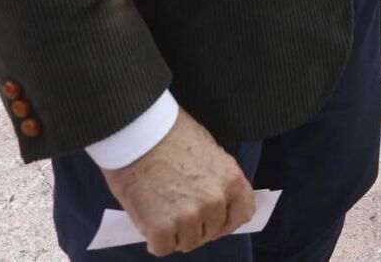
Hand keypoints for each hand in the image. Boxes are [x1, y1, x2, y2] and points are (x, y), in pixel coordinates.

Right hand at [101, 108, 255, 256]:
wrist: (137, 133)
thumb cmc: (169, 135)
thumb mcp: (209, 152)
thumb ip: (217, 180)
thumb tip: (217, 202)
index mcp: (231, 180)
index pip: (243, 214)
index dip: (227, 220)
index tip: (214, 220)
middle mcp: (215, 201)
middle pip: (212, 232)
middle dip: (197, 226)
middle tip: (178, 210)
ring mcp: (189, 217)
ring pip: (187, 242)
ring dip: (175, 233)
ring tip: (161, 209)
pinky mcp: (161, 229)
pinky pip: (163, 247)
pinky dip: (155, 240)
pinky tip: (149, 219)